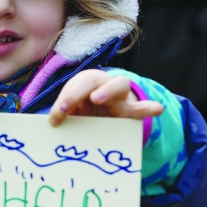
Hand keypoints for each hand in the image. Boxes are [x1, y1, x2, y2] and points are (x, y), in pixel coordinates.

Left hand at [48, 70, 163, 126]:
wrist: (108, 114)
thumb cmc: (85, 113)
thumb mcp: (74, 113)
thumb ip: (64, 116)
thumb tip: (48, 127)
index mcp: (83, 82)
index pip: (71, 86)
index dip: (62, 101)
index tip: (54, 120)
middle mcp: (101, 83)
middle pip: (89, 79)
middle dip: (76, 93)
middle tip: (66, 109)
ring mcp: (119, 94)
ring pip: (118, 84)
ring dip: (107, 90)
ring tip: (97, 98)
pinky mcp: (131, 108)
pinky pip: (141, 107)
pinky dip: (149, 108)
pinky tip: (158, 109)